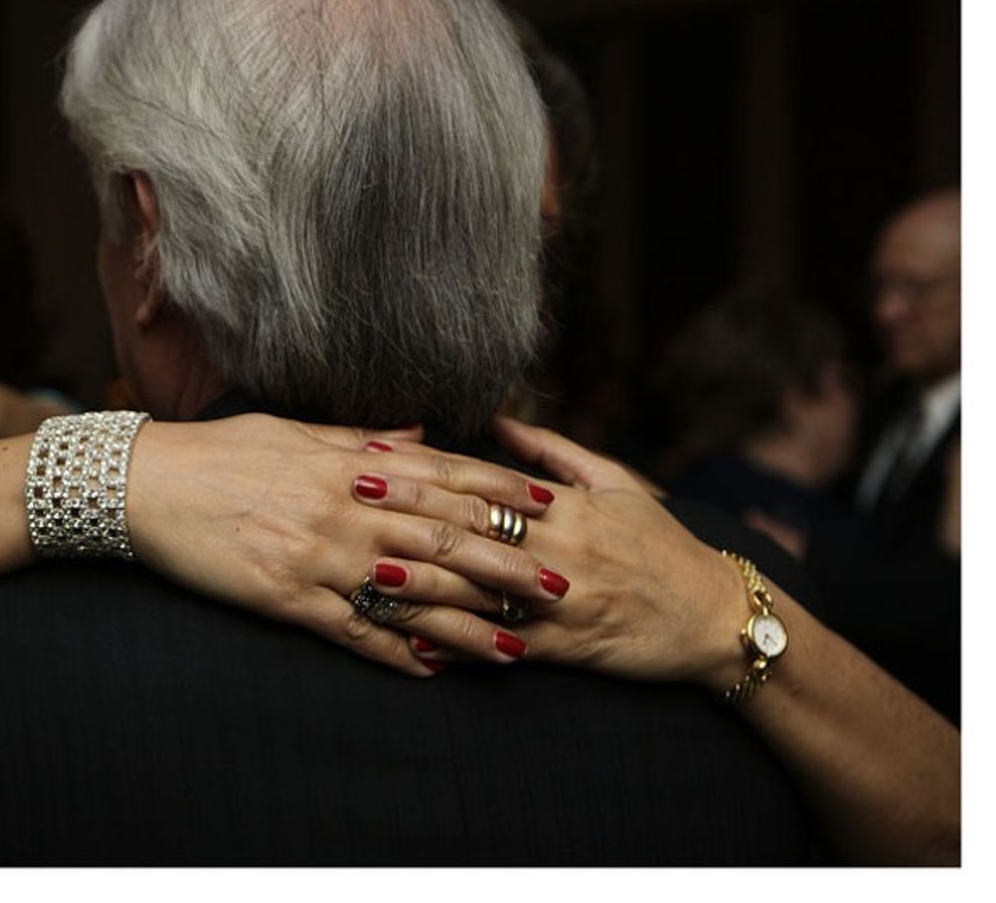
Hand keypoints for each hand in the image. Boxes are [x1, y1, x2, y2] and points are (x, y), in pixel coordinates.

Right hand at [126, 414, 558, 676]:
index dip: (498, 493)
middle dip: (505, 564)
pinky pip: (350, 630)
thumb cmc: (217, 451)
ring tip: (516, 645)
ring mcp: (315, 557)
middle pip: (440, 538)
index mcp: (347, 463)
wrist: (142, 484)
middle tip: (560, 585)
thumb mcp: (292, 431)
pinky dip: (392, 651)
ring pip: (407, 593)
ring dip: (466, 622)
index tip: (547, 507)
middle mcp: (341, 509)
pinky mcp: (285, 598)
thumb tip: (420, 435)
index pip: (439, 476)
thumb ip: (362, 438)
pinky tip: (431, 670)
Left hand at [347, 416, 747, 690]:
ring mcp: (560, 601)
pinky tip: (415, 643)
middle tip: (350, 501)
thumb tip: (500, 418)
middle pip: (470, 528)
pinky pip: (503, 646)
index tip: (376, 456)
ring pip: (478, 589)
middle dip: (407, 515)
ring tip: (366, 573)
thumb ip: (553, 453)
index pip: (480, 482)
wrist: (717, 616)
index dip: (423, 469)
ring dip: (421, 582)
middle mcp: (558, 549)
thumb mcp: (618, 484)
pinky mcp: (566, 648)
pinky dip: (460, 646)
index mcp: (565, 506)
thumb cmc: (662, 545)